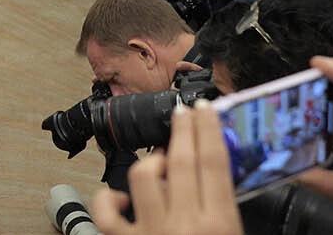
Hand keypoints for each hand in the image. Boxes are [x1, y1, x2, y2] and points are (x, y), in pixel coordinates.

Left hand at [91, 102, 243, 234]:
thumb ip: (226, 207)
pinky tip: (120, 197)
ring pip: (143, 174)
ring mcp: (151, 232)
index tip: (204, 110)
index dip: (209, 128)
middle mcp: (184, 225)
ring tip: (159, 159)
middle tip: (183, 113)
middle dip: (183, 129)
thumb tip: (220, 177)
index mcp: (219, 225)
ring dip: (152, 160)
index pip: (214, 162)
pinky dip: (109, 199)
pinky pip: (106, 212)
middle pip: (181, 160)